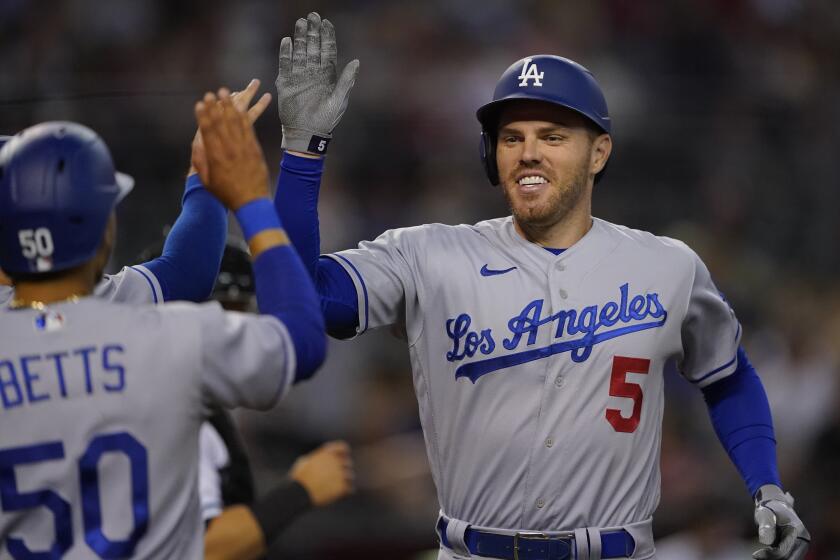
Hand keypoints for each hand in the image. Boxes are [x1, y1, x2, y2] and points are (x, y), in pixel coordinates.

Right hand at [194, 89, 269, 209]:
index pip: (207, 132)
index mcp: (215, 157)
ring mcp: (243, 148)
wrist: (251, 202)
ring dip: (229, 106)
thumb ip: (200, 163)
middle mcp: (229, 150)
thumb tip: (195, 145)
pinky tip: (240, 107)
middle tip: (210, 93)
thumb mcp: (207, 181)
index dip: (203, 116)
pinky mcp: (254, 149)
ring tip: (225, 93)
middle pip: (220, 123)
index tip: (199, 104)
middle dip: (214, 107)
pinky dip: (243, 117)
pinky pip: (248, 129)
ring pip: (235, 123)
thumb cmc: (227, 194)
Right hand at [276, 11, 358, 155]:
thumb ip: (347, 81)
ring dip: (300, 38)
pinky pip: (285, 65)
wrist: (307, 134)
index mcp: (328, 76)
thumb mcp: (339, 100)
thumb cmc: (326, 120)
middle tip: (312, 16)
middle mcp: (313, 73)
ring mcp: (299, 77)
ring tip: (300, 23)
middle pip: (313, 48)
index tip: (326, 23)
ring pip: (300, 52)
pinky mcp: (286, 83)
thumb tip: (357, 61)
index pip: (327, 51)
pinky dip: (286, 53)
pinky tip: (287, 41)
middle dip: (313, 32)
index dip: (327, 37)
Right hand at [289, 440, 353, 506]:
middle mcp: (336, 461)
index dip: (343, 454)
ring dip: (345, 482)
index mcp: (327, 453)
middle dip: (343, 471)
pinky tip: (338, 495)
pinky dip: (346, 492)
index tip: (341, 460)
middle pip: (348, 463)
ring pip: (350, 476)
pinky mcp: (343, 486)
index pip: (343, 448)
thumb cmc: (299, 478)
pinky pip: (350, 489)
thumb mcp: (304, 462)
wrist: (299, 492)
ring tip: (335, 488)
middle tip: (335, 479)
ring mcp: (341, 473)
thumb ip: (315, 459)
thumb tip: (318, 460)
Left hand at [753, 485, 810, 559]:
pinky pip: (787, 557)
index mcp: (798, 531)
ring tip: (759, 554)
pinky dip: (776, 557)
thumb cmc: (768, 509)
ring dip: (774, 558)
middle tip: (757, 555)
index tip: (755, 555)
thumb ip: (766, 526)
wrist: (774, 505)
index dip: (769, 554)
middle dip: (773, 558)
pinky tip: (764, 553)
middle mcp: (803, 540)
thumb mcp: (764, 514)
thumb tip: (765, 542)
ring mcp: (800, 545)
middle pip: (788, 557)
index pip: (784, 550)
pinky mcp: (795, 548)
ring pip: (788, 559)